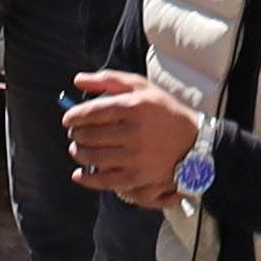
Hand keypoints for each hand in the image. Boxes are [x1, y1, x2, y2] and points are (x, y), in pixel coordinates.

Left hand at [66, 70, 204, 205]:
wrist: (192, 143)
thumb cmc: (162, 111)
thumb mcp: (142, 88)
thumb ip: (109, 80)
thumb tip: (77, 79)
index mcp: (134, 106)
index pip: (92, 112)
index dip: (74, 116)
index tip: (68, 120)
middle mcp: (134, 132)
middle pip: (89, 136)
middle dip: (76, 135)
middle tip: (75, 134)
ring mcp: (135, 156)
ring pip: (92, 157)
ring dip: (79, 153)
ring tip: (78, 149)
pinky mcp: (137, 176)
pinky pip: (103, 180)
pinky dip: (87, 178)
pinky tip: (80, 174)